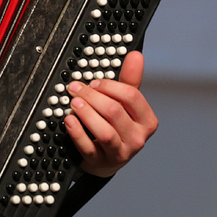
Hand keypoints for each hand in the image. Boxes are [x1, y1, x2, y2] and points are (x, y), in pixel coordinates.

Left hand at [63, 50, 157, 176]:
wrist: (106, 159)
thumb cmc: (117, 126)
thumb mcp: (125, 104)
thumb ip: (129, 80)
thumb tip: (135, 55)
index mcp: (147, 120)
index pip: (132, 96)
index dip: (110, 86)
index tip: (94, 82)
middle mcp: (137, 138)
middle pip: (114, 111)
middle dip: (92, 96)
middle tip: (75, 88)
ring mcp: (120, 152)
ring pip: (104, 131)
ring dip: (86, 113)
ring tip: (73, 102)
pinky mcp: (101, 162)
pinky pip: (88, 147)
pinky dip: (77, 132)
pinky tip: (69, 119)